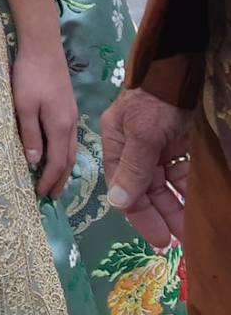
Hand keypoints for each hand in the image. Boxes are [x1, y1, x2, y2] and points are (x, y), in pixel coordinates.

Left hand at [11, 43, 78, 198]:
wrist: (43, 47)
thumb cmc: (30, 75)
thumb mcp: (24, 106)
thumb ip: (29, 134)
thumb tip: (34, 162)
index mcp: (59, 127)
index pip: (57, 163)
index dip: (49, 180)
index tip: (40, 194)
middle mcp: (70, 124)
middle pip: (68, 160)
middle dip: (59, 180)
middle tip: (51, 196)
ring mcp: (71, 115)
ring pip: (71, 150)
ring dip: (64, 168)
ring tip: (55, 180)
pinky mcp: (68, 106)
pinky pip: (70, 138)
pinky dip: (65, 152)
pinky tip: (58, 152)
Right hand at [101, 88, 192, 247]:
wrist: (181, 73)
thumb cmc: (154, 102)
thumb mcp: (142, 134)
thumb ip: (132, 169)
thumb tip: (117, 203)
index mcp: (116, 144)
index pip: (123, 185)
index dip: (138, 213)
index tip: (158, 238)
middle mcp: (133, 148)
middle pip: (144, 189)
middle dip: (160, 214)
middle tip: (177, 242)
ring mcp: (156, 148)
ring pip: (165, 185)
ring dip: (176, 207)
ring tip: (192, 231)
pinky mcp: (177, 146)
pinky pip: (181, 175)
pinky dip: (188, 192)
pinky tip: (198, 207)